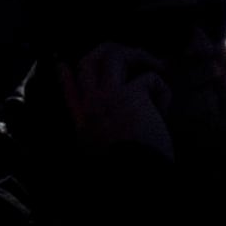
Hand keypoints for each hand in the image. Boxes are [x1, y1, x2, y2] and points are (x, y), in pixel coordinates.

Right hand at [67, 41, 176, 158]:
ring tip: (158, 64)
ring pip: (115, 55)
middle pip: (90, 61)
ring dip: (139, 55)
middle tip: (132, 52)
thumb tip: (103, 120)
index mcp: (84, 121)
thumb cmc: (125, 167)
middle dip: (111, 50)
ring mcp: (109, 95)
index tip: (61, 64)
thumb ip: (98, 130)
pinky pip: (151, 78)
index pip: (69, 92)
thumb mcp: (100, 150)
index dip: (65, 77)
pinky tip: (164, 111)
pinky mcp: (133, 93)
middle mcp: (92, 103)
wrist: (135, 174)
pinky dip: (163, 92)